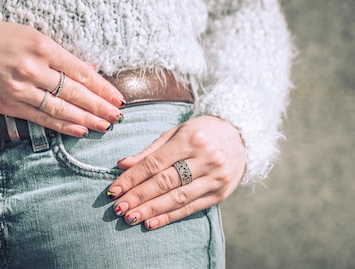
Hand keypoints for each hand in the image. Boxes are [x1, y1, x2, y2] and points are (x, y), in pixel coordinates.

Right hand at [0, 19, 125, 136]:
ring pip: (61, 109)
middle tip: (117, 117)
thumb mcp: (33, 37)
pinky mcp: (8, 105)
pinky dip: (62, 126)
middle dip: (99, 106)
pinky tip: (79, 129)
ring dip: (86, 119)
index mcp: (43, 48)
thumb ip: (62, 57)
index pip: (81, 73)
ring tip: (103, 126)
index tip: (117, 98)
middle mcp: (33, 69)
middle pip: (75, 93)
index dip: (102, 88)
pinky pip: (41, 118)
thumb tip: (89, 71)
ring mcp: (20, 89)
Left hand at [107, 116, 245, 229]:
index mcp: (191, 139)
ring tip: (131, 217)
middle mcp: (205, 159)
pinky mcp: (220, 194)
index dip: (132, 179)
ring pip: (177, 198)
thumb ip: (150, 151)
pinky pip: (190, 208)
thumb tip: (122, 165)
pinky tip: (151, 222)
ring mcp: (215, 178)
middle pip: (164, 182)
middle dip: (138, 197)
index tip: (113, 190)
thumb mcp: (175, 133)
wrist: (241, 136)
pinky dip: (169, 216)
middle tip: (118, 208)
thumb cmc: (201, 132)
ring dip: (151, 210)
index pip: (154, 163)